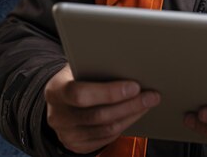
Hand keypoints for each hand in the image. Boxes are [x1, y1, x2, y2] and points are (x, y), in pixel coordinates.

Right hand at [44, 63, 160, 153]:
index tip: (135, 86)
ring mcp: (66, 134)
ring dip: (131, 115)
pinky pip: (106, 139)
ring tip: (148, 102)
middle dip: (129, 105)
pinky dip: (125, 125)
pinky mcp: (77, 146)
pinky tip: (135, 113)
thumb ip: (95, 64)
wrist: (59, 99)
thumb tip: (128, 60)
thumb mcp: (77, 66)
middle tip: (151, 95)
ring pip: (106, 130)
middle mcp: (58, 116)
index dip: (109, 92)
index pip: (81, 94)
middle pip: (98, 115)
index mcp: (56, 90)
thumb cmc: (75, 75)